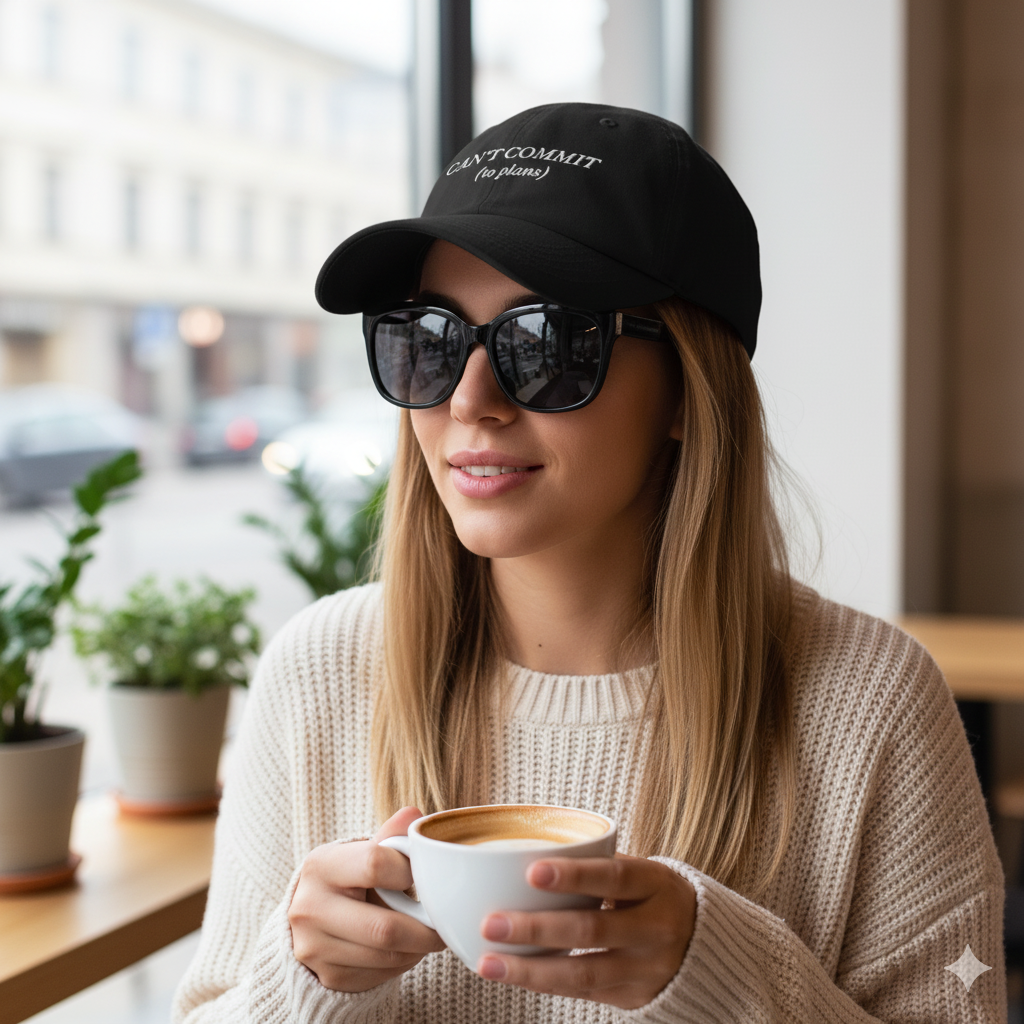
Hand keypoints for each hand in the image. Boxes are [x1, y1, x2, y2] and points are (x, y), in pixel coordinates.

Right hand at [288, 806, 446, 991]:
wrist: (313, 916)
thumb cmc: (350, 877)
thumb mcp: (363, 851)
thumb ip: (390, 837)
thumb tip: (415, 815)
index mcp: (321, 865)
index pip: (375, 865)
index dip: (408, 871)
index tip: (420, 875)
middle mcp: (309, 908)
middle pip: (384, 927)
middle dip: (425, 929)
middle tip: (443, 922)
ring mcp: (314, 947)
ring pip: (386, 957)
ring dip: (417, 949)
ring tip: (427, 934)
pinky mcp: (327, 976)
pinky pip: (379, 975)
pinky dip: (402, 964)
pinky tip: (405, 948)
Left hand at [475, 853, 695, 1009]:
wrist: (705, 942)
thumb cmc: (653, 893)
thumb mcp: (641, 870)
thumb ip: (597, 864)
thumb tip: (527, 853)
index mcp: (656, 884)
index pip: (613, 877)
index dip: (574, 876)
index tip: (531, 871)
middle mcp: (656, 928)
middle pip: (593, 929)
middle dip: (538, 928)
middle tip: (492, 922)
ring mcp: (647, 968)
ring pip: (584, 972)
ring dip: (530, 969)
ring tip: (487, 962)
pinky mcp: (635, 997)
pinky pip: (584, 992)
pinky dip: (544, 983)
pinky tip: (512, 974)